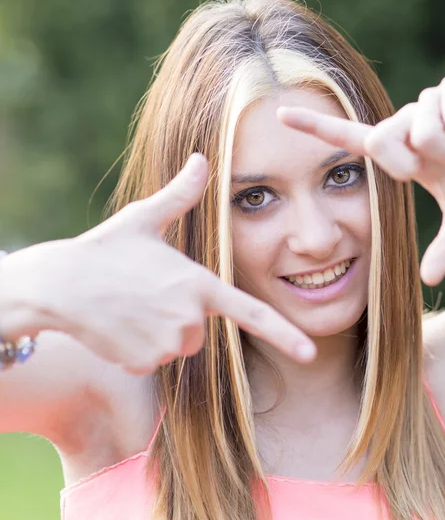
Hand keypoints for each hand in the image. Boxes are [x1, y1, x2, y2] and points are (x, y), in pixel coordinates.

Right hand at [7, 154, 314, 373]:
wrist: (58, 286)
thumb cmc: (106, 249)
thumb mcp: (145, 218)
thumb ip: (181, 194)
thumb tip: (201, 158)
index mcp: (199, 284)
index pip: (252, 313)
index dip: (285, 333)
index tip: (310, 353)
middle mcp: (190, 318)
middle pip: (201, 331)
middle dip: (181, 318)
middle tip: (146, 295)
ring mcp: (167, 343)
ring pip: (177, 347)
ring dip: (159, 333)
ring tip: (131, 308)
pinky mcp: (144, 362)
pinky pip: (153, 359)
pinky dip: (139, 347)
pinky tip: (119, 326)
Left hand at [278, 73, 444, 285]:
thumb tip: (429, 280)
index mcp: (397, 150)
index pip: (347, 137)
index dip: (314, 127)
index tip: (280, 115)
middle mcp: (404, 123)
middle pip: (382, 139)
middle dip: (414, 161)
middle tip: (441, 164)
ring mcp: (427, 101)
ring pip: (422, 130)